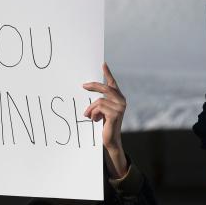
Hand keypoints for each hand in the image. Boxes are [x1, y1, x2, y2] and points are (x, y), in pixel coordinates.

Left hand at [83, 63, 127, 177]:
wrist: (110, 140)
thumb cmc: (105, 125)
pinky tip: (95, 120)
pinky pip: (99, 108)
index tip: (103, 64)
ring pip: (99, 101)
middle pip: (105, 88)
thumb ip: (101, 101)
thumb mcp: (102, 111)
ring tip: (90, 116)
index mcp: (119, 98)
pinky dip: (93, 114)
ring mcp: (120, 107)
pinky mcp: (115, 114)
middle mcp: (121, 101)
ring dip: (91, 109)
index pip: (112, 84)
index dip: (108, 73)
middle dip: (93, 86)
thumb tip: (89, 88)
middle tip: (83, 85)